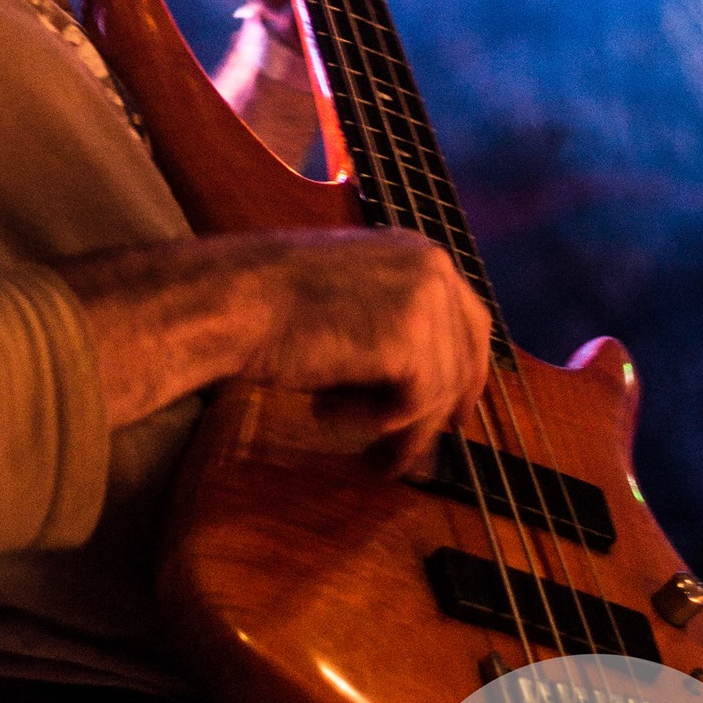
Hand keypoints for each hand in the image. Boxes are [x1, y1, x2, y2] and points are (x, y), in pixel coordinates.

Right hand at [57, 226, 489, 472]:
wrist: (231, 298)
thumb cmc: (267, 301)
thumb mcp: (347, 296)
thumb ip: (390, 321)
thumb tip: (427, 387)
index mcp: (418, 249)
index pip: (471, 320)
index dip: (468, 372)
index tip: (455, 415)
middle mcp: (433, 267)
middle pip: (463, 360)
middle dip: (440, 413)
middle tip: (408, 452)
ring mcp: (425, 302)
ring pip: (438, 393)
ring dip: (394, 429)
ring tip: (349, 439)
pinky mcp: (409, 343)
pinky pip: (414, 409)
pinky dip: (372, 426)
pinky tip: (324, 414)